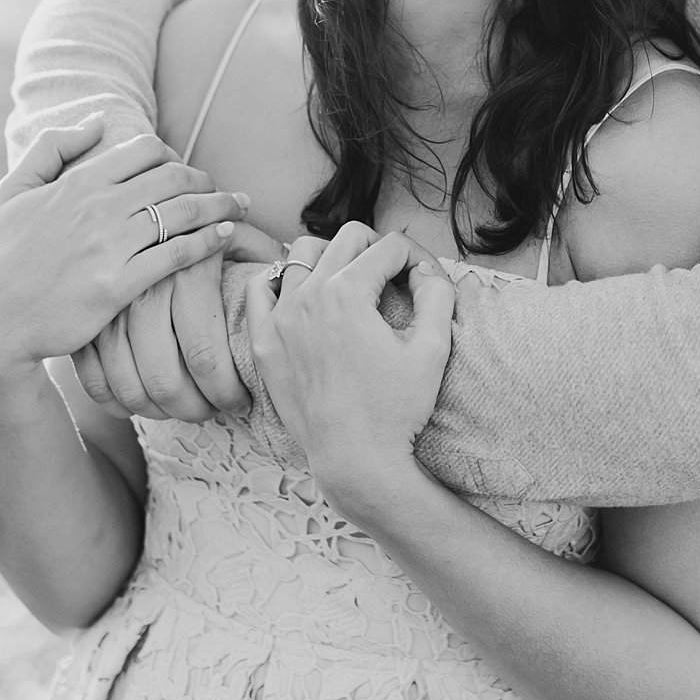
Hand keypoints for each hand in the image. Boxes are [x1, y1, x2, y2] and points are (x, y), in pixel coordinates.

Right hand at [0, 120, 245, 383]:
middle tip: (223, 189)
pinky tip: (225, 236)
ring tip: (240, 206)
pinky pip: (177, 254)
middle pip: (174, 177)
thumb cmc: (2, 256)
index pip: (145, 150)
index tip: (183, 170)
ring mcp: (110, 246)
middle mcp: (98, 208)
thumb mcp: (13, 190)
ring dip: (221, 205)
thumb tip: (97, 119)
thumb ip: (52, 146)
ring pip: (183, 212)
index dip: (172, 156)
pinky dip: (208, 241)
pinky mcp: (119, 285)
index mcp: (77, 182)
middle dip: (206, 180)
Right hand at [73, 220, 281, 422]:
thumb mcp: (236, 230)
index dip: (226, 390)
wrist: (133, 202)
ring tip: (183, 410)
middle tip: (213, 411)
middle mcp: (145, 289)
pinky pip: (93, 379)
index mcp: (188, 269)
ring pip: (129, 386)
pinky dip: (115, 402)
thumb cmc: (199, 223)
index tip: (242, 400)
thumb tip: (292, 284)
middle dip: (195, 409)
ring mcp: (109, 307)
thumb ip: (263, 256)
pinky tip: (138, 405)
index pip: (207, 356)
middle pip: (165, 381)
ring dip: (159, 411)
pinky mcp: (84, 319)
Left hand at [244, 226, 455, 513]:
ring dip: (333, 257)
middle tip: (395, 279)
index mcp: (348, 293)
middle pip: (349, 237)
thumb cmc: (396, 409)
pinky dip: (282, 279)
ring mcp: (280, 318)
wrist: (355, 461)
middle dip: (379, 249)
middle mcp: (308, 296)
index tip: (426, 281)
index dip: (418, 258)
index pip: (391, 246)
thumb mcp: (434, 348)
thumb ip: (437, 293)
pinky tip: (305, 294)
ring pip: (302, 252)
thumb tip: (425, 269)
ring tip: (353, 284)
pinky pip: (262, 287)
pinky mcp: (263, 342)